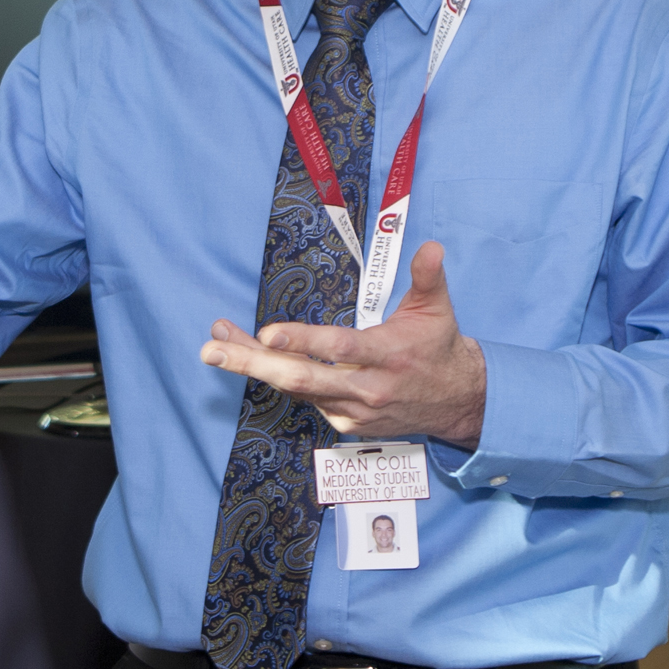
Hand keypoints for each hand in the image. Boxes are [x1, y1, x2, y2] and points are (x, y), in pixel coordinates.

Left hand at [199, 242, 486, 445]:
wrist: (456, 401)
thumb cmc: (439, 347)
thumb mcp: (438, 308)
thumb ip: (428, 277)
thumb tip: (430, 246)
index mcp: (388, 355)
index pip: (340, 349)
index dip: (303, 342)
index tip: (267, 333)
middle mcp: (366, 387)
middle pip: (302, 379)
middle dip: (253, 364)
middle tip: (211, 351)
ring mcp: (353, 410)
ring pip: (295, 388)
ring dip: (254, 366)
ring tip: (217, 345)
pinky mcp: (345, 422)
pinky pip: (304, 397)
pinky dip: (276, 377)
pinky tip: (251, 357)